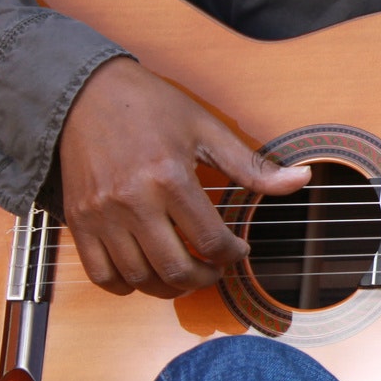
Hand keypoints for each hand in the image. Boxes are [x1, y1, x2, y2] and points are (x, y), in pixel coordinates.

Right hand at [57, 57, 309, 296]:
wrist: (84, 93)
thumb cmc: (148, 106)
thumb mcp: (206, 128)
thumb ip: (251, 164)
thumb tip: (301, 179)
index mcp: (169, 177)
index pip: (209, 240)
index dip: (231, 255)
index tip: (237, 250)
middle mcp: (133, 201)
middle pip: (175, 269)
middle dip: (205, 279)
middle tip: (214, 270)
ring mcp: (101, 215)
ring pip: (139, 279)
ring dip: (168, 288)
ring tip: (184, 273)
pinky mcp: (79, 220)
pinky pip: (102, 275)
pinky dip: (126, 285)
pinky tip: (145, 273)